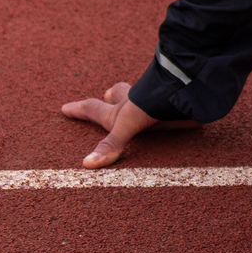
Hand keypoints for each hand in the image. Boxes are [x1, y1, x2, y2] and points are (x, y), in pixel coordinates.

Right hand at [60, 81, 194, 166]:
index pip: (93, 108)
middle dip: (110, 98)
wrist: (187, 89)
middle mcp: (134, 103)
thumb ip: (111, 143)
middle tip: (105, 97)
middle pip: (118, 96)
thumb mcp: (127, 123)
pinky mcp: (172, 106)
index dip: (79, 110)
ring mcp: (154, 102)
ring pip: (140, 97)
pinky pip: (164, 108)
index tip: (65, 108)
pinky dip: (163, 109)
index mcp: (119, 109)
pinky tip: (168, 115)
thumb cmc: (153, 102)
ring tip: (135, 104)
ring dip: (136, 99)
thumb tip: (87, 163)